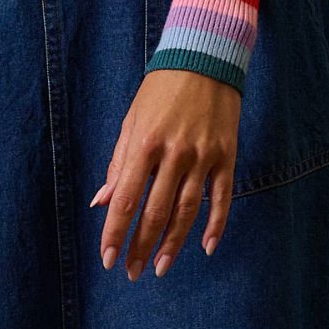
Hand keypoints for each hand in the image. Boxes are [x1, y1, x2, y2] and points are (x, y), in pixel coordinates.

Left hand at [90, 69, 240, 280]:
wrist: (205, 56)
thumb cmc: (161, 89)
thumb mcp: (133, 119)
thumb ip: (120, 162)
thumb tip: (102, 202)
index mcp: (145, 142)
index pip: (126, 199)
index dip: (115, 232)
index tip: (107, 259)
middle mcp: (174, 152)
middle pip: (156, 212)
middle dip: (141, 246)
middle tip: (133, 272)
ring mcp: (203, 155)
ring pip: (187, 211)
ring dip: (173, 244)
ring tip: (161, 268)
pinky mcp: (226, 155)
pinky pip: (222, 198)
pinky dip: (216, 226)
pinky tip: (206, 248)